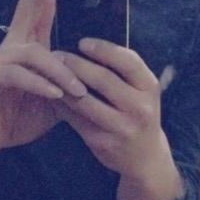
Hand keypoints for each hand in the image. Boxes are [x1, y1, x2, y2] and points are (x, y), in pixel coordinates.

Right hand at [0, 0, 87, 158]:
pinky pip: (18, 76)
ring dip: (60, 71)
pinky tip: (55, 94)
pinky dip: (39, 84)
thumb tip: (100, 65)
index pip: (39, 8)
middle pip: (26, 8)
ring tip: (78, 90)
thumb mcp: (57, 93)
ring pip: (34, 55)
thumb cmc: (25, 113)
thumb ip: (71, 76)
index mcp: (28, 46)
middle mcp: (11, 46)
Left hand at [54, 38, 183, 199]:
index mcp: (150, 88)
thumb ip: (123, 70)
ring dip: (63, 85)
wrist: (146, 157)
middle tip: (56, 54)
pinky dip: (62, 106)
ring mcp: (122, 128)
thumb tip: (87, 45)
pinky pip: (76, 120)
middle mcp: (140, 108)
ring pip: (85, 101)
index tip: (82, 42)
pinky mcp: (103, 143)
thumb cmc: (139, 112)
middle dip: (76, 64)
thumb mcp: (142, 90)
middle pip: (103, 80)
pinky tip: (52, 95)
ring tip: (49, 73)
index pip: (129, 62)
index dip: (104, 49)